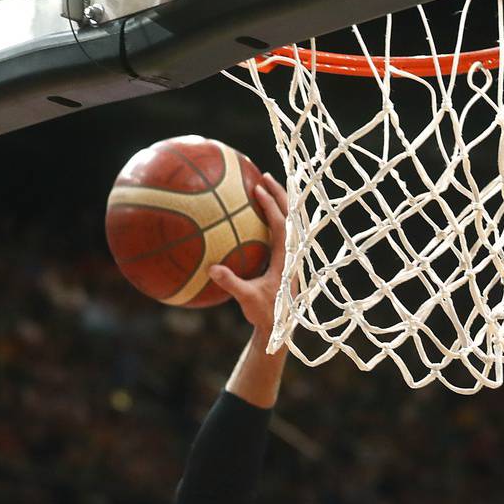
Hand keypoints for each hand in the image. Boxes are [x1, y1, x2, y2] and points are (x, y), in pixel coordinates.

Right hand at [207, 174, 288, 334]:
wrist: (280, 328)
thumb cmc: (264, 314)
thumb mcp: (246, 300)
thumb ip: (232, 284)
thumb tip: (212, 269)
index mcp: (286, 258)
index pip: (281, 224)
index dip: (271, 205)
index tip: (257, 189)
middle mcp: (292, 253)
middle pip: (291, 215)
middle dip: (280, 194)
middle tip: (264, 175)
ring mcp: (291, 256)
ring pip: (290, 222)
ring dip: (280, 202)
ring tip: (266, 186)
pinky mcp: (286, 260)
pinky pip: (281, 232)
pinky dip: (273, 217)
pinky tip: (256, 213)